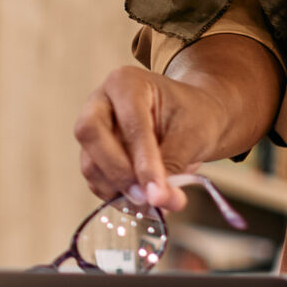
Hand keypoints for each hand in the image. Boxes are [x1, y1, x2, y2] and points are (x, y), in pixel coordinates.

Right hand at [74, 63, 237, 212]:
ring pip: (90, 163)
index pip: (129, 123)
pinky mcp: (94, 155)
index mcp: (126, 83)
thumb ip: (173, 163)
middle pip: (90, 134)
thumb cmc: (195, 116)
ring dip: (119, 190)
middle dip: (119, 172)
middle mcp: (100, 102)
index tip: (158, 192)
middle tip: (147, 198)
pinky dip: (118, 197)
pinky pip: (96, 181)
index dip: (142, 160)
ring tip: (155, 204)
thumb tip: (156, 199)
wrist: (194, 118)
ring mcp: (93, 130)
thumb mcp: (193, 134)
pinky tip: (145, 202)